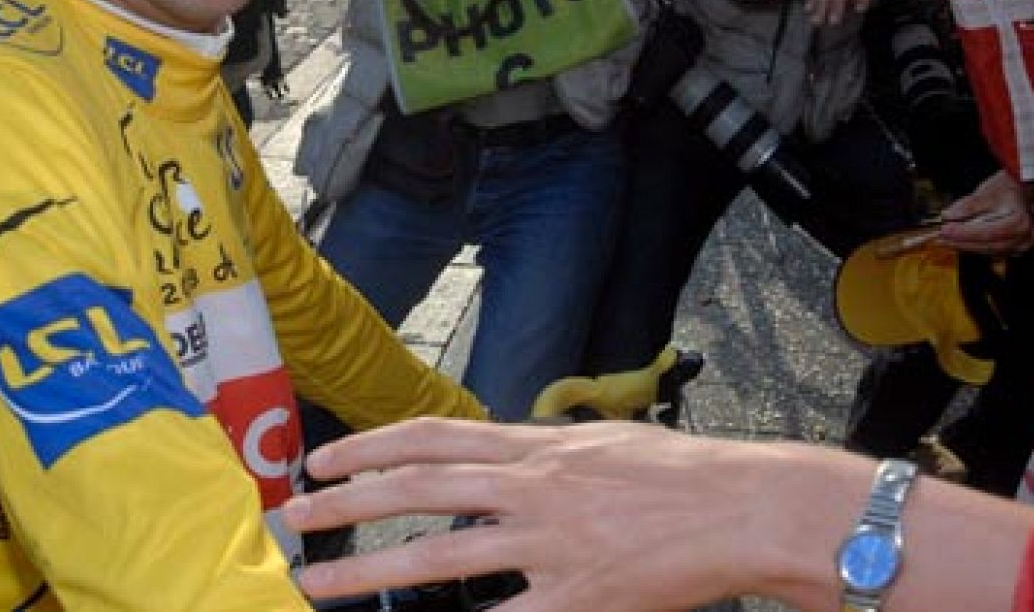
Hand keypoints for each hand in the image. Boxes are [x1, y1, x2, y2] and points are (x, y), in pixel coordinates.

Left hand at [287, 419, 850, 610]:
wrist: (740, 506)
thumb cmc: (676, 475)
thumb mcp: (596, 445)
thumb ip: (538, 455)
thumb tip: (489, 461)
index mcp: (536, 447)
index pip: (432, 437)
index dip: (370, 448)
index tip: (323, 460)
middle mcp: (533, 488)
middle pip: (419, 488)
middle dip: (347, 503)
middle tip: (293, 515)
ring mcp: (551, 544)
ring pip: (442, 553)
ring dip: (370, 569)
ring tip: (319, 583)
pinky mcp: (578, 596)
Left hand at [938, 169, 1033, 254]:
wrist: (1030, 186)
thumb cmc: (1014, 184)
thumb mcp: (991, 190)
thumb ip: (970, 205)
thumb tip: (949, 215)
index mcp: (1021, 221)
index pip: (988, 232)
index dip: (964, 233)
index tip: (945, 230)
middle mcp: (1025, 236)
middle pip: (989, 246)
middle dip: (962, 243)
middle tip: (941, 238)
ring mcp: (1023, 243)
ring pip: (991, 250)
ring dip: (968, 246)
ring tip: (947, 240)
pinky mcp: (1018, 245)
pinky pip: (996, 250)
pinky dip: (978, 245)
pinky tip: (963, 241)